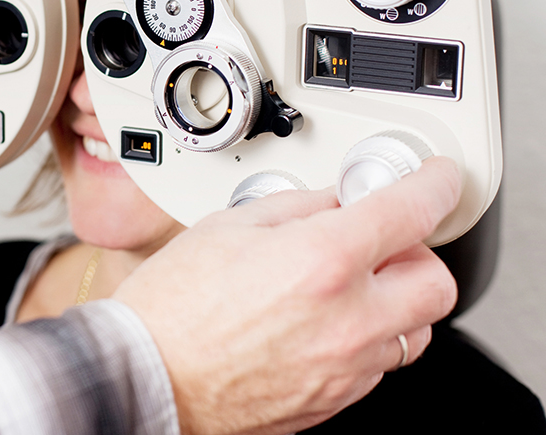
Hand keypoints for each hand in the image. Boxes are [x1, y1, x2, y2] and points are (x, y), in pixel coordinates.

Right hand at [114, 157, 459, 434]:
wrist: (144, 373)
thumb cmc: (171, 305)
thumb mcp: (229, 225)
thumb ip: (297, 207)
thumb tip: (335, 200)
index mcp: (321, 262)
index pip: (412, 211)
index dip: (433, 184)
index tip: (435, 179)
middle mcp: (347, 320)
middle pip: (435, 282)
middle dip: (417, 253)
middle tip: (381, 241)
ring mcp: (344, 368)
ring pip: (414, 331)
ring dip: (392, 300)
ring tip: (345, 286)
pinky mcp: (332, 401)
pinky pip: (376, 366)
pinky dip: (363, 338)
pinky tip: (319, 323)